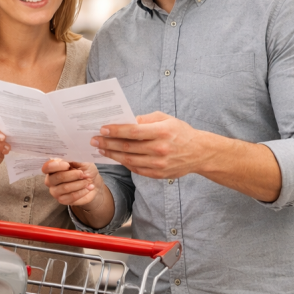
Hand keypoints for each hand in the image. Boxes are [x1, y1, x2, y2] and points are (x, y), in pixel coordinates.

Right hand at [42, 159, 104, 208]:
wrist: (93, 184)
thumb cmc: (86, 170)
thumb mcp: (82, 161)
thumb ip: (74, 158)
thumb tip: (68, 155)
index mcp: (53, 168)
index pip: (47, 167)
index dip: (56, 166)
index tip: (68, 165)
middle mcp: (51, 179)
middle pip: (57, 177)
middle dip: (73, 175)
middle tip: (83, 173)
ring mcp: (55, 191)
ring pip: (65, 188)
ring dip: (79, 184)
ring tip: (87, 181)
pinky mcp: (62, 200)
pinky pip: (70, 197)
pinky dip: (81, 192)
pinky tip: (87, 188)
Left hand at [91, 111, 211, 179]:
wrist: (199, 152)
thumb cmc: (180, 132)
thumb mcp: (165, 119)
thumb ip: (145, 120)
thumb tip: (124, 121)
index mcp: (162, 132)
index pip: (133, 131)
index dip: (116, 130)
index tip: (102, 129)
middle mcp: (160, 149)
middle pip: (128, 147)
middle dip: (108, 143)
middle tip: (94, 140)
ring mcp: (159, 163)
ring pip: (129, 160)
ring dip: (112, 154)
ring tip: (101, 149)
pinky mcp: (158, 174)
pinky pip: (136, 169)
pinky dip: (123, 163)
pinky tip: (115, 157)